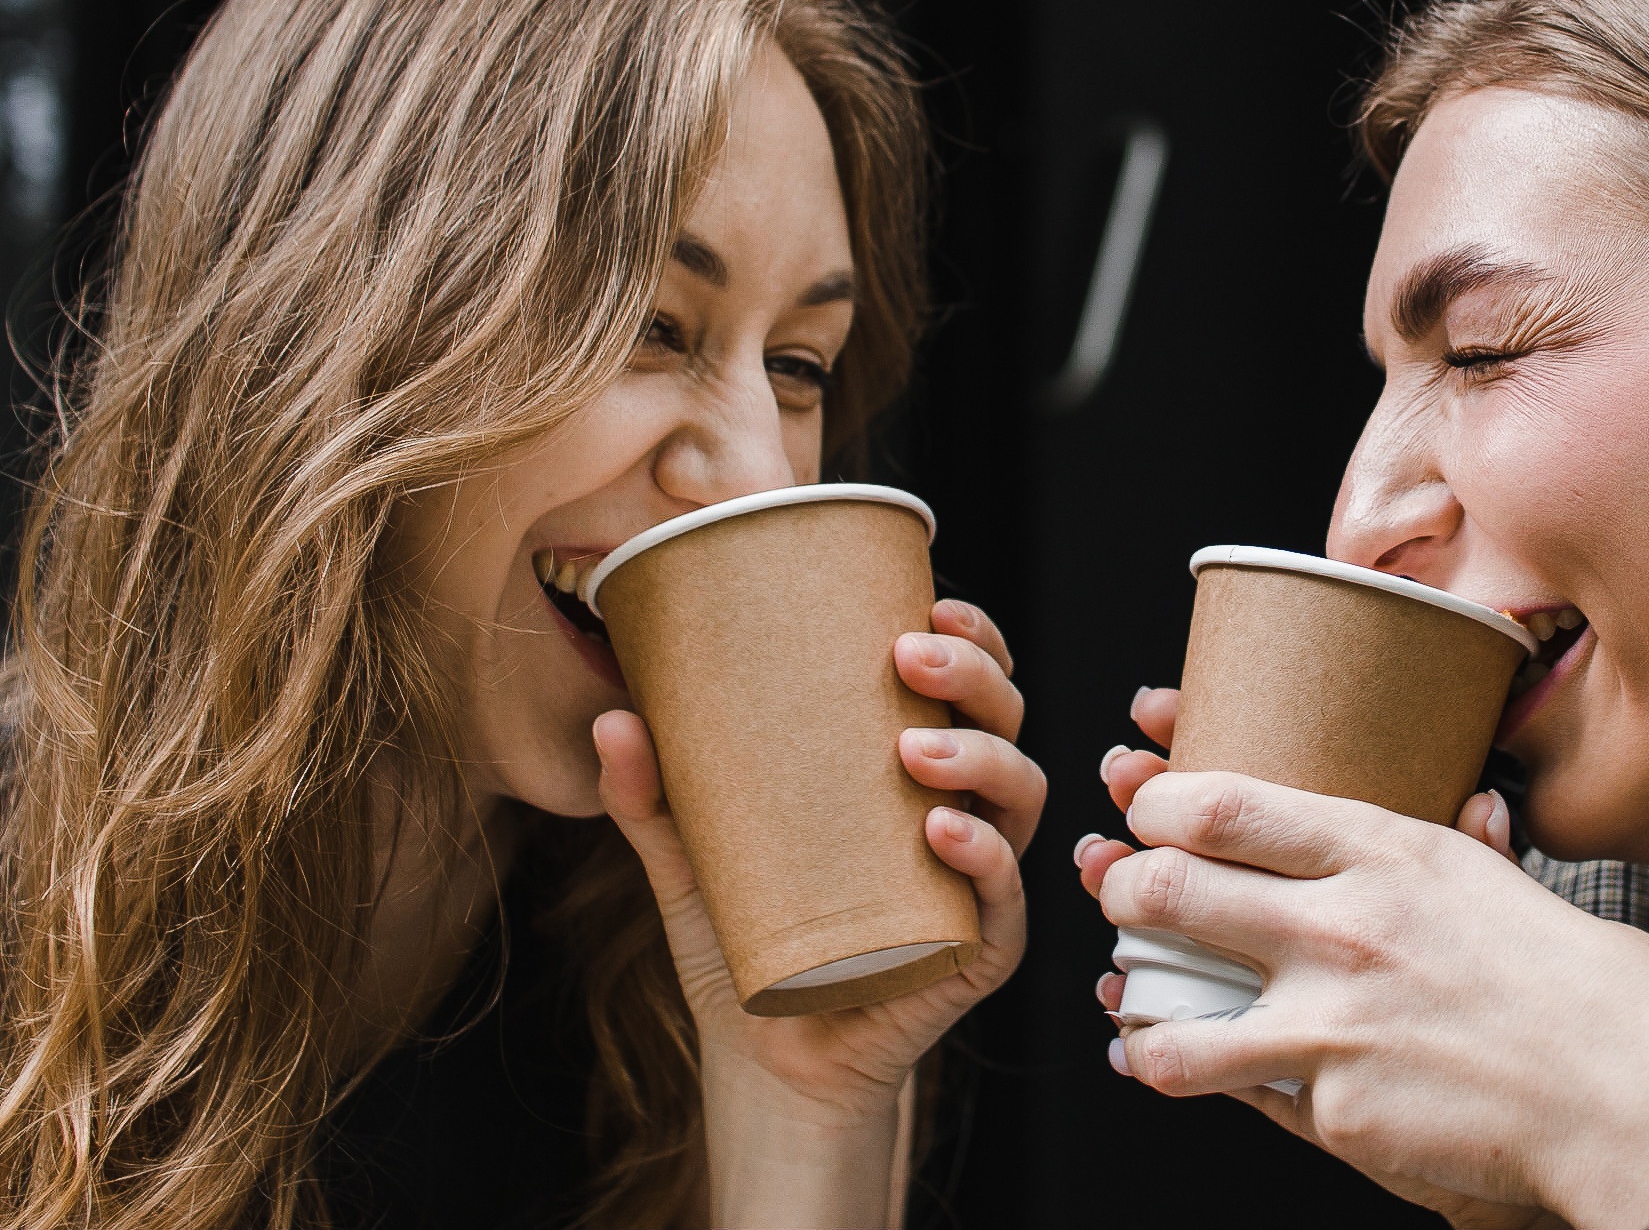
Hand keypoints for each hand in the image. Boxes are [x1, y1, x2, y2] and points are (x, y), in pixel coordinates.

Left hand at [598, 598, 1040, 1224]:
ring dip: (980, 757)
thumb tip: (611, 717)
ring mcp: (979, 887)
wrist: (764, 1064)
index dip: (974, 639)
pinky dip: (985, 861)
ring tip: (912, 748)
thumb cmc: (748, 947)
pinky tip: (943, 834)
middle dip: (975, 676)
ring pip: (1020, 798)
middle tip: (909, 654)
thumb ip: (653, 798)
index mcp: (918, 777)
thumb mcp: (691, 862)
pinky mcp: (976, 955)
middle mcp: (964, 817)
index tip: (931, 601)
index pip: (970, 689)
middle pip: (1006, 723)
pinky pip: (1003, 902)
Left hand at [1075, 687, 1648, 1228]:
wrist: (1640, 1103)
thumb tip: (1472, 800)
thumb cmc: (1594, 989)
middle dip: (1124, 888)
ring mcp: (1332, 1027)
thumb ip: (1463, 848)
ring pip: (1170, 1015)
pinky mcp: (1337, 1111)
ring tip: (1132, 1006)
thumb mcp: (1511, 886)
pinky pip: (1245, 1094)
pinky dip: (1202, 1082)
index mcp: (1390, 854)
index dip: (1161, 801)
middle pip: (1172, 891)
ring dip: (1138, 1007)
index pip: (1228, 806)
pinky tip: (1178, 1072)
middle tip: (1118, 891)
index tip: (1148, 805)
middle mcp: (1345, 930)